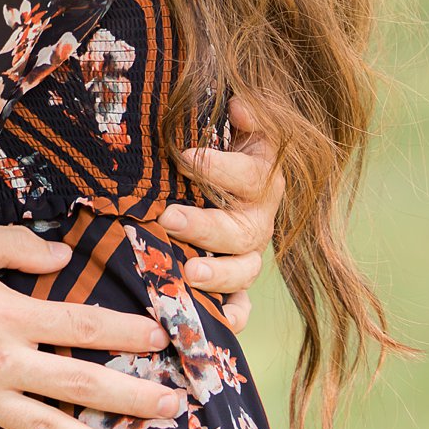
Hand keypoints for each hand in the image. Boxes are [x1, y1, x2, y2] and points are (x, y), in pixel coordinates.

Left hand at [156, 97, 283, 334]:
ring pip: (243, 270)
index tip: (182, 156)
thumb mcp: (235, 124)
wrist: (224, 177)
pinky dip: (233, 317)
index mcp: (259, 179)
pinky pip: (241, 305)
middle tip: (169, 220)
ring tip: (188, 274)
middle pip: (240, 231)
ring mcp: (247, 253)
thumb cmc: (222, 145)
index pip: (246, 175)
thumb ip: (246, 114)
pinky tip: (219, 324)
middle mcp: (257, 219)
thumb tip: (241, 104)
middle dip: (205, 227)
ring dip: (217, 275)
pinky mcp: (236, 280)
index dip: (216, 167)